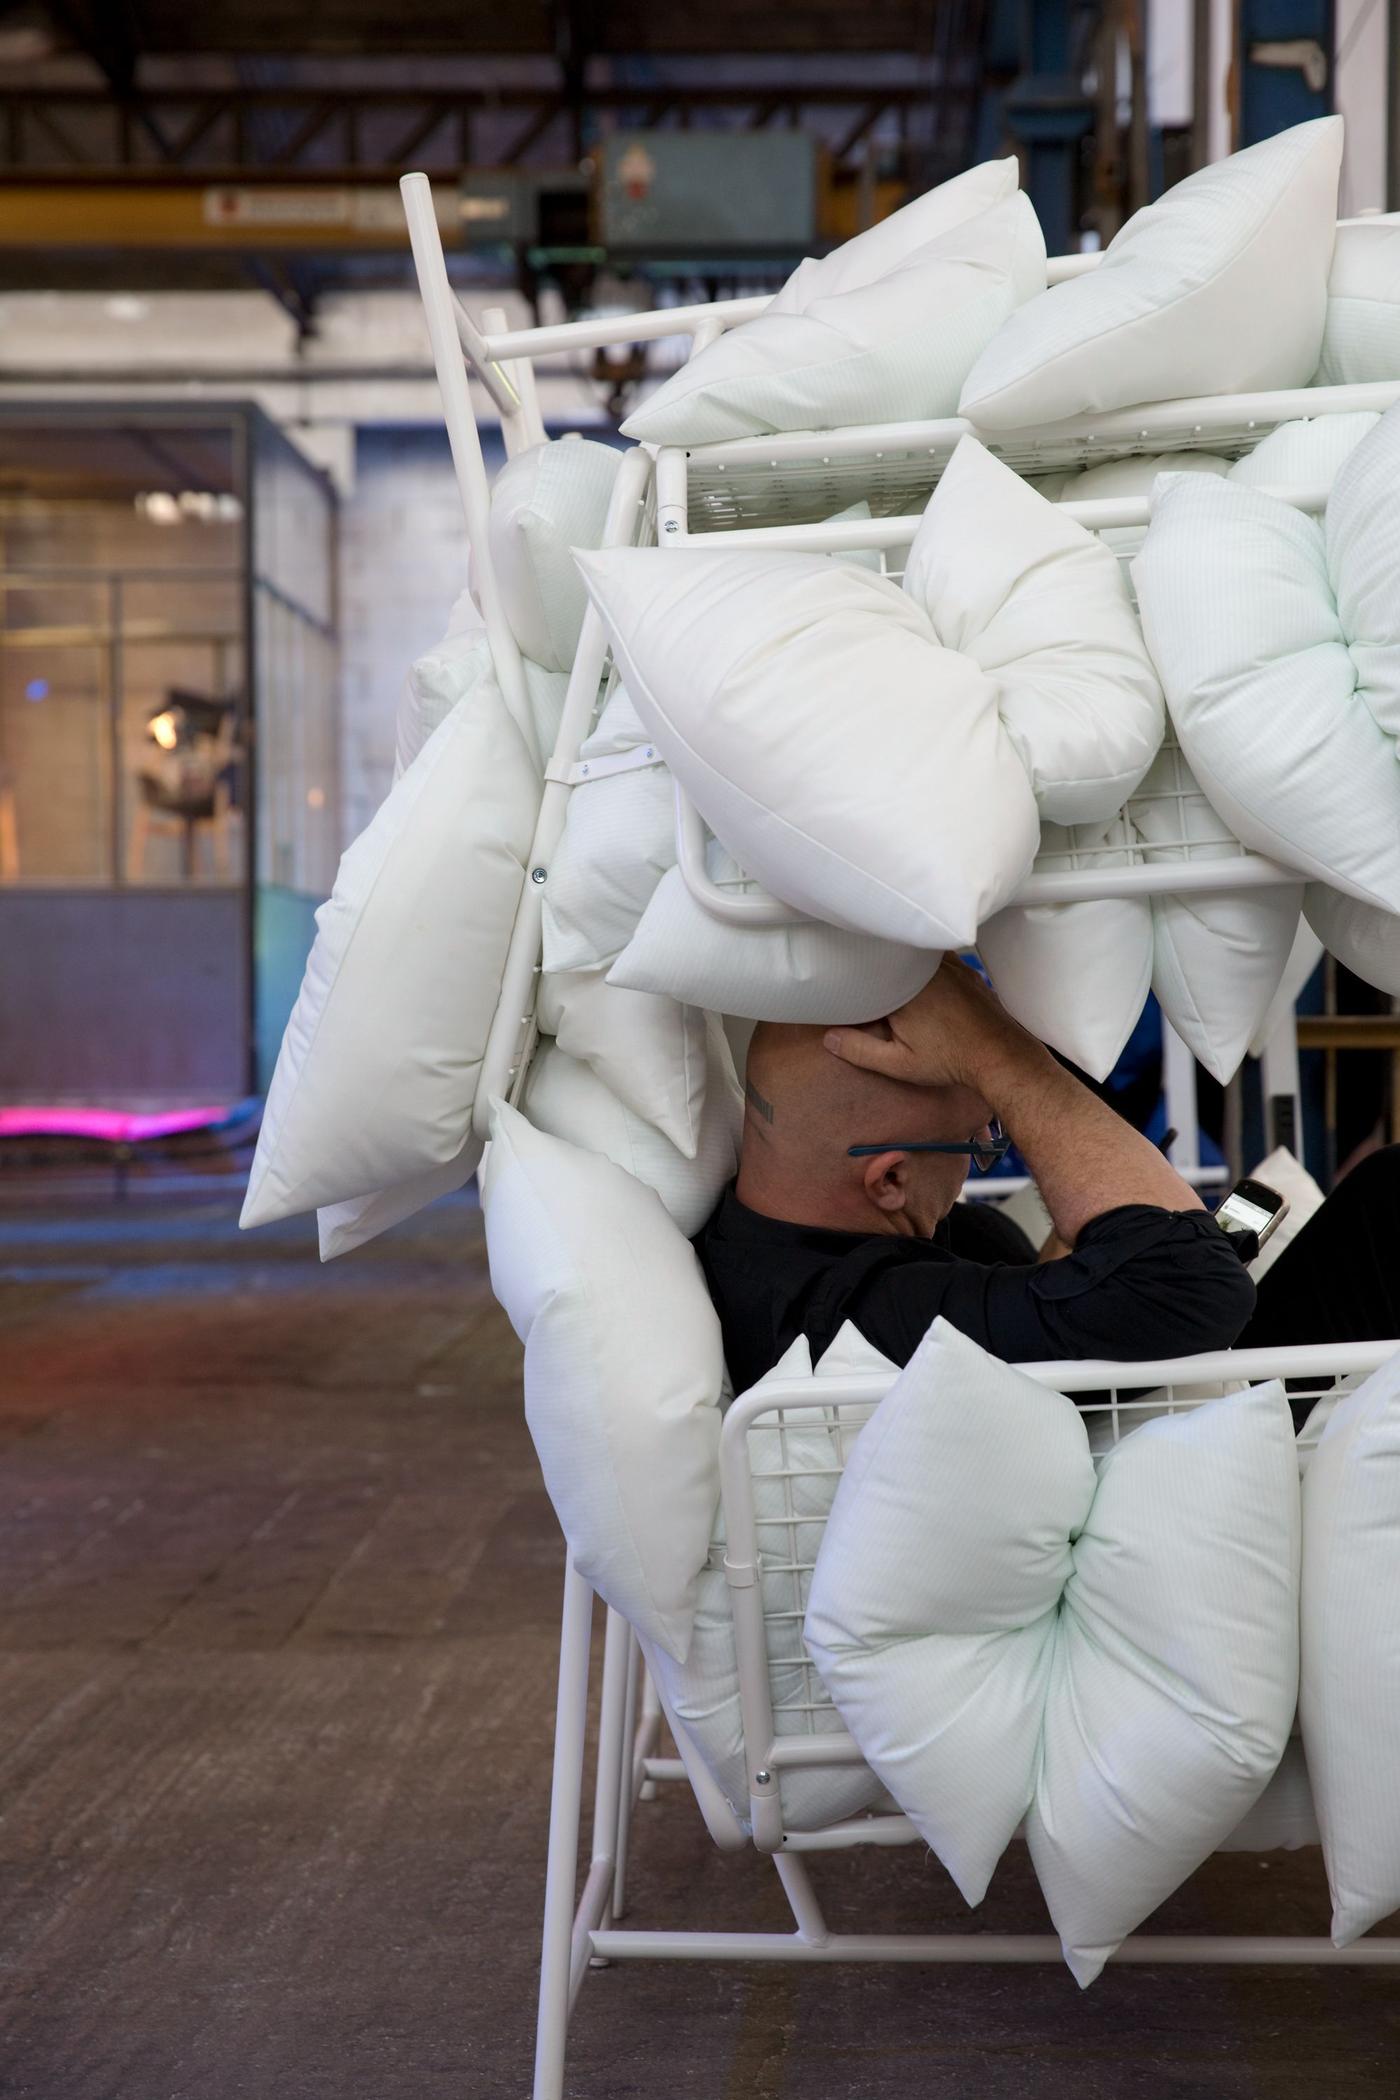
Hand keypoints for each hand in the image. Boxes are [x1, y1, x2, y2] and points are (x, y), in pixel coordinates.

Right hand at [823, 956, 1033, 1091]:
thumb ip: (861, 1050)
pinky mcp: (965, 970)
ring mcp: (949, 966)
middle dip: (876, 965)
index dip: (854, 976)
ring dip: (901, 961)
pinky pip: (936, 957)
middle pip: (892, 959)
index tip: (842, 982)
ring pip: (914, 955)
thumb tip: (829, 1038)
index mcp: (904, 988)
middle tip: (860, 973)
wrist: (1001, 1056)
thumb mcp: (899, 1064)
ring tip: (886, 971)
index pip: (869, 972)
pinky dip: (923, 962)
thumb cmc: (950, 1061)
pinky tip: (917, 974)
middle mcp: (926, 969)